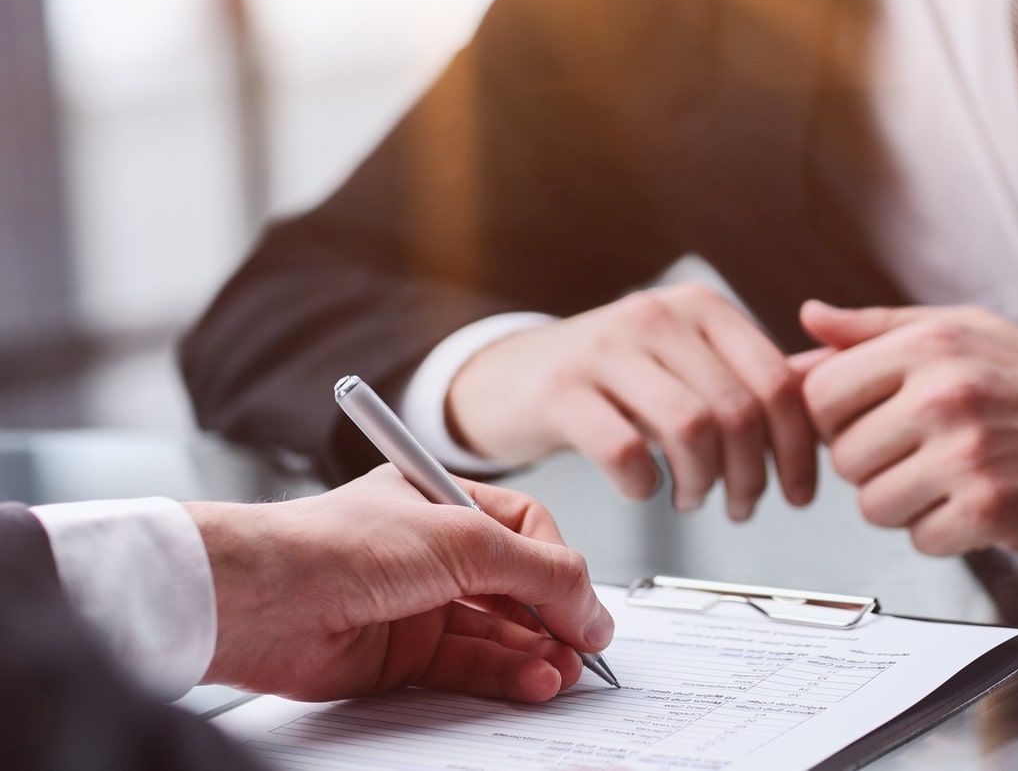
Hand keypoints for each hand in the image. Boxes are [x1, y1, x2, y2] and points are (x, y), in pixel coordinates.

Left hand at [184, 467, 613, 702]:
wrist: (262, 601)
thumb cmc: (338, 544)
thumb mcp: (465, 540)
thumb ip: (541, 571)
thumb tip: (592, 603)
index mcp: (443, 502)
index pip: (526, 530)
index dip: (560, 565)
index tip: (585, 601)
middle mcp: (431, 552)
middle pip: (516, 587)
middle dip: (554, 616)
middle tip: (584, 644)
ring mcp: (416, 605)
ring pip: (496, 633)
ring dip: (535, 652)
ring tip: (562, 670)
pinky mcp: (401, 656)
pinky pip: (468, 667)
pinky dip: (505, 675)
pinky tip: (530, 680)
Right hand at [448, 283, 817, 518]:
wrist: (511, 376)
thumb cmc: (614, 379)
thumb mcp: (685, 361)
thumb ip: (748, 381)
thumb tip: (827, 419)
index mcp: (703, 308)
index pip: (779, 381)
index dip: (798, 448)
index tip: (799, 491)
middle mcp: (658, 315)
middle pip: (740, 411)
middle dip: (753, 476)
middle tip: (742, 506)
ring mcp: (606, 348)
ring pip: (691, 428)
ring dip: (704, 483)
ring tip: (695, 500)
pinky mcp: (561, 390)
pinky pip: (625, 450)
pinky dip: (646, 485)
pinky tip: (645, 490)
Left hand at [800, 301, 1017, 555]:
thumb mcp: (965, 333)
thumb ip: (878, 330)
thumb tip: (808, 321)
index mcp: (930, 345)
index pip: (821, 393)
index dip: (843, 418)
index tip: (880, 422)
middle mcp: (945, 394)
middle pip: (845, 457)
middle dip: (879, 465)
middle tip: (930, 455)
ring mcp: (968, 455)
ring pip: (874, 505)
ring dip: (909, 504)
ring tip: (956, 480)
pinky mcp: (991, 511)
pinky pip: (921, 539)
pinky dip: (945, 533)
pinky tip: (981, 506)